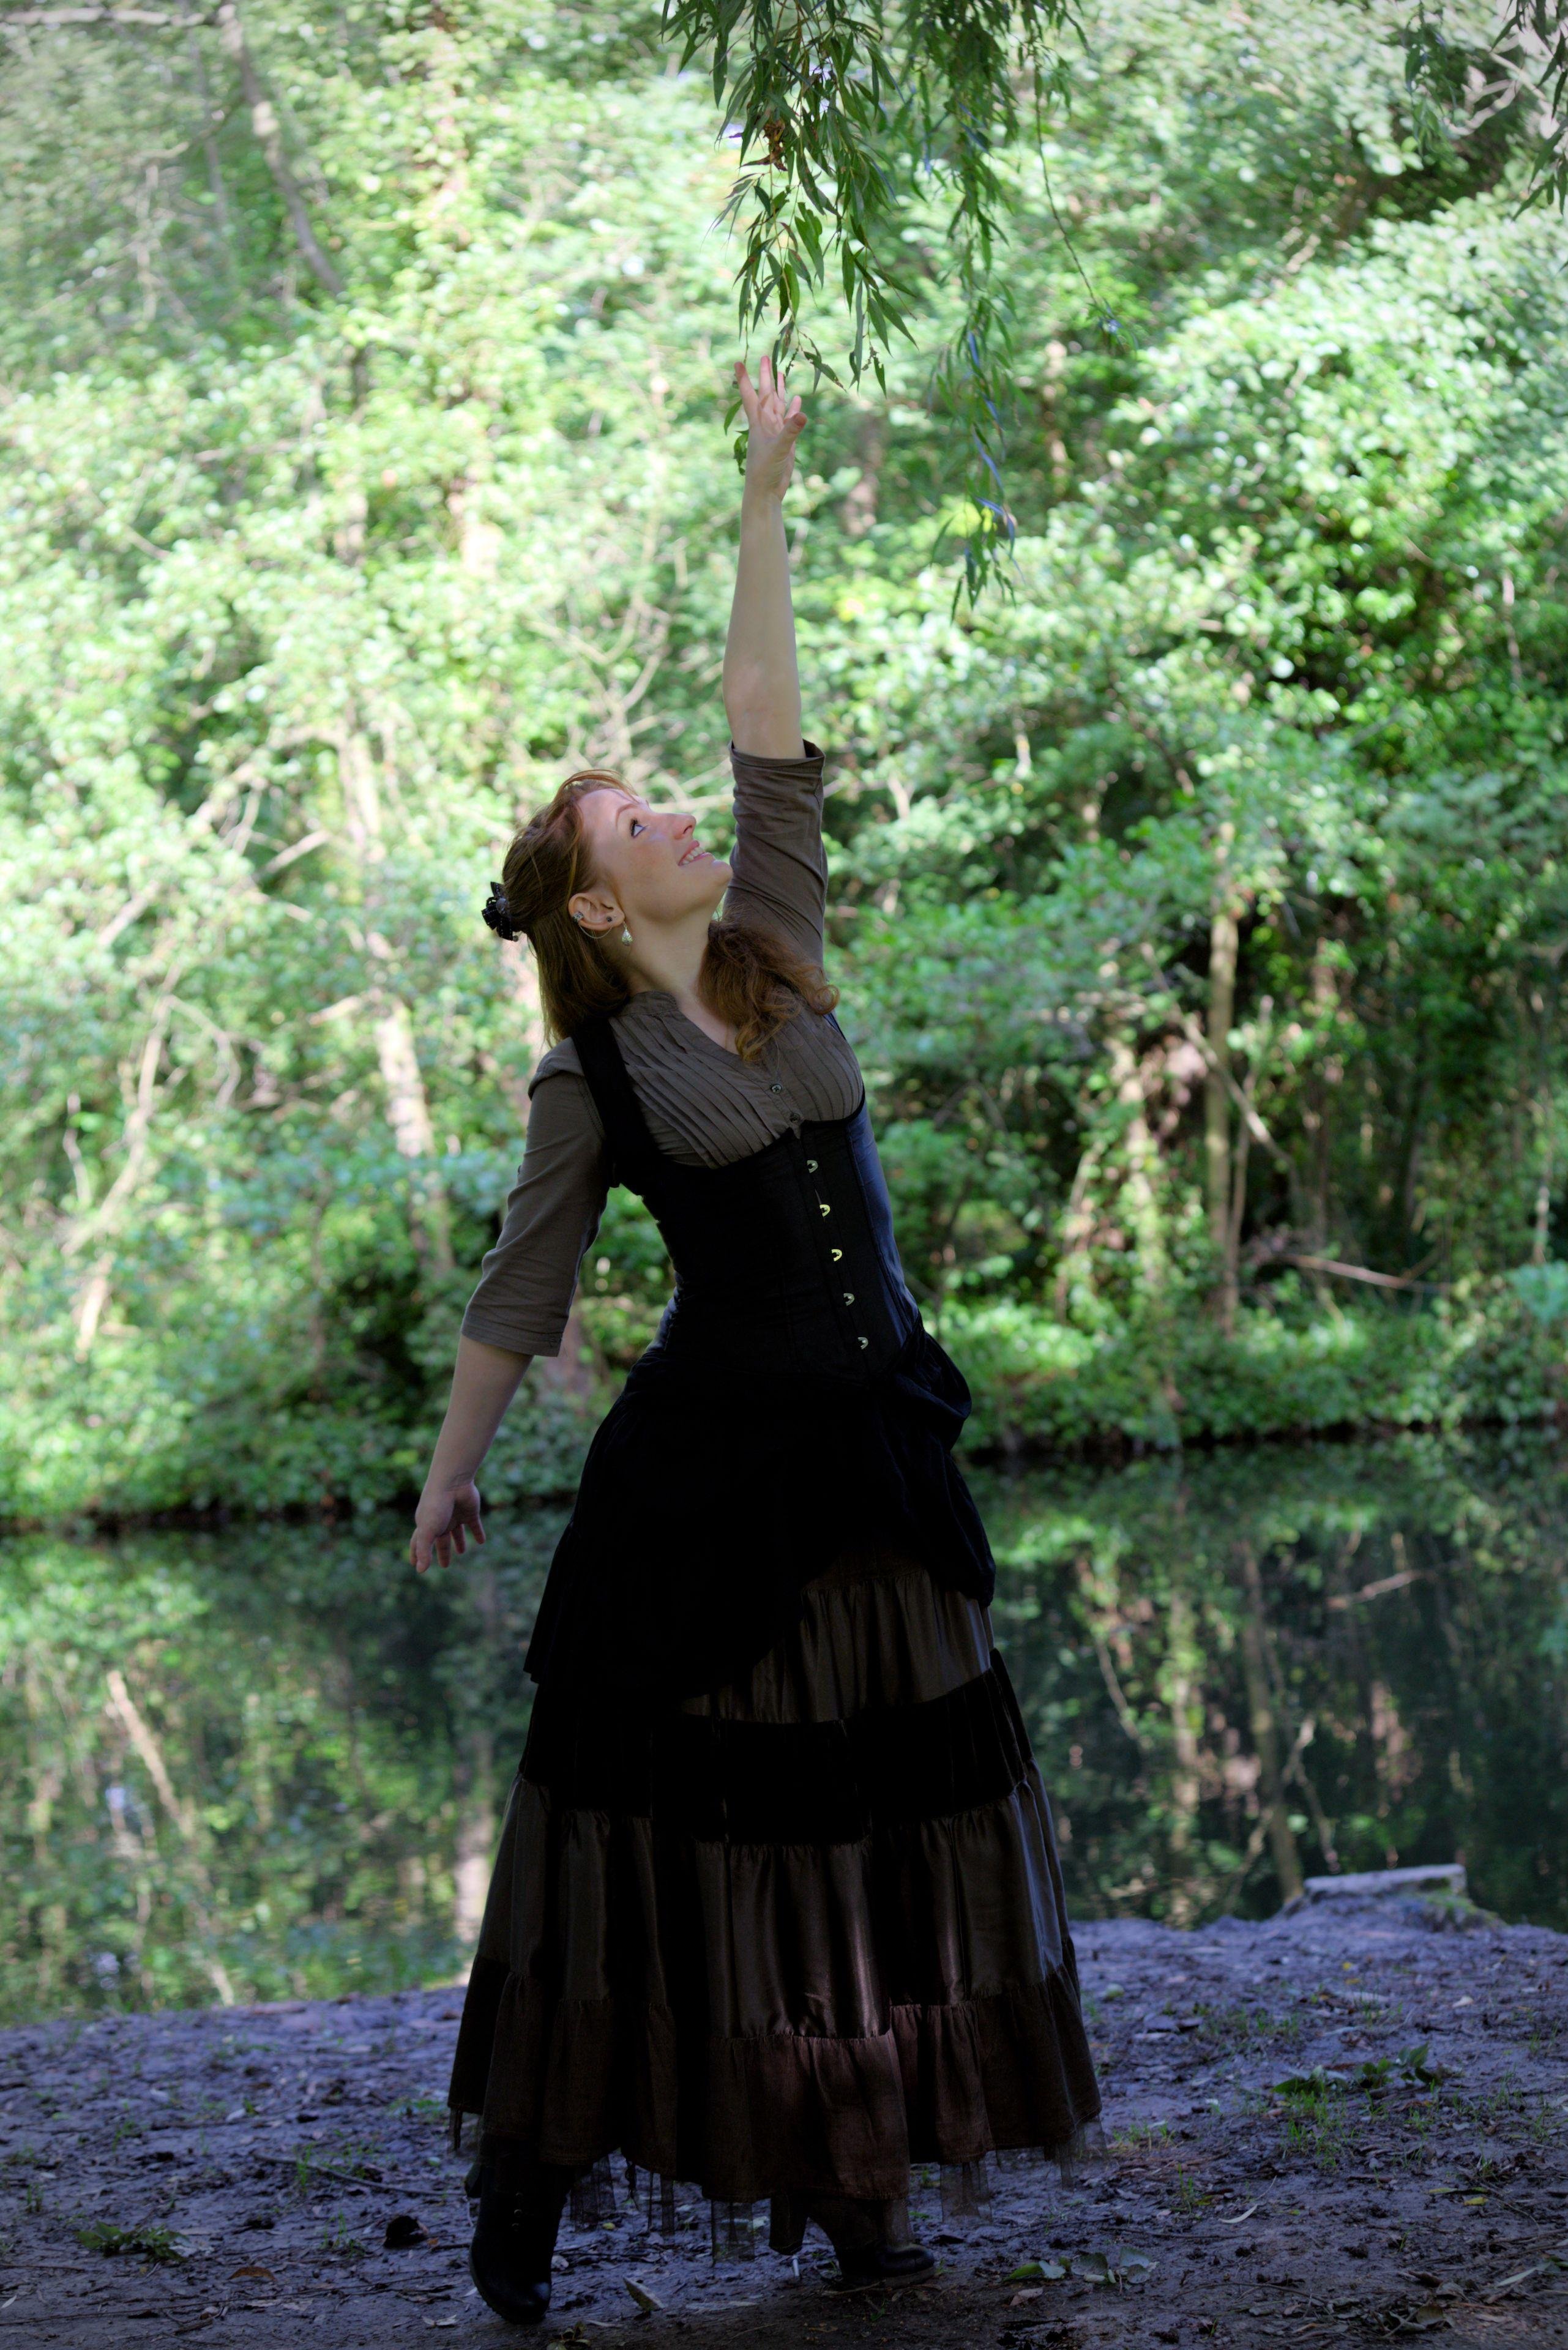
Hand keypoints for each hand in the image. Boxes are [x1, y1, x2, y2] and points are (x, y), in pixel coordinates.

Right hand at [410, 1476, 485, 1573]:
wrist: (452, 1482)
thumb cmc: (435, 1506)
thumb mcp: (427, 1531)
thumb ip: (423, 1550)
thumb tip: (419, 1570)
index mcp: (427, 1526)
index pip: (419, 1544)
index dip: (417, 1554)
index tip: (414, 1564)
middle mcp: (441, 1521)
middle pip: (441, 1541)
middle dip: (442, 1552)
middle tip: (445, 1565)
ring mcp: (455, 1516)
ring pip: (457, 1532)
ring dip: (459, 1542)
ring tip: (462, 1552)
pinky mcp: (470, 1512)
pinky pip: (475, 1525)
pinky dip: (478, 1533)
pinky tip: (481, 1541)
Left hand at [735, 355, 804, 501]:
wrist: (766, 492)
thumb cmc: (765, 471)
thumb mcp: (779, 449)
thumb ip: (791, 431)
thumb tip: (802, 414)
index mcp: (758, 423)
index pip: (750, 395)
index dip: (743, 379)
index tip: (737, 362)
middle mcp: (765, 424)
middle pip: (765, 394)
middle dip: (765, 376)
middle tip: (765, 356)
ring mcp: (775, 432)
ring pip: (777, 405)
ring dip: (779, 390)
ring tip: (780, 373)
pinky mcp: (785, 441)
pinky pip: (789, 420)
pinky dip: (792, 410)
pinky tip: (797, 400)